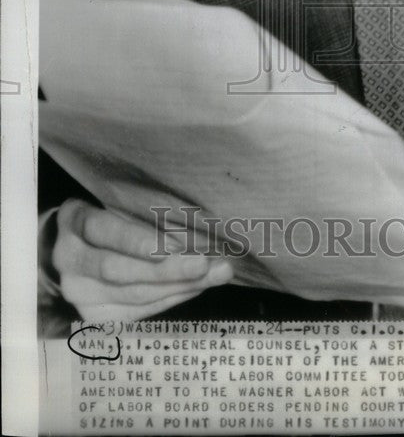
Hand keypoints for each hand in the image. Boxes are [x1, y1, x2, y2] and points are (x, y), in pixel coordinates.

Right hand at [51, 200, 232, 320]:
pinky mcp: (93, 316)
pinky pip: (138, 312)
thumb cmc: (111, 219)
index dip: (140, 241)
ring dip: (179, 285)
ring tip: (215, 275)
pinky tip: (196, 287)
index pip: (104, 230)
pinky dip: (172, 299)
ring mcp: (78, 292)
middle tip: (206, 264)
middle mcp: (68, 259)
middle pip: (119, 270)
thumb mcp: (120, 206)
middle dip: (167, 269)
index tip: (178, 245)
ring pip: (132, 294)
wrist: (76, 250)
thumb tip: (200, 223)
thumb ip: (149, 215)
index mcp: (74, 221)